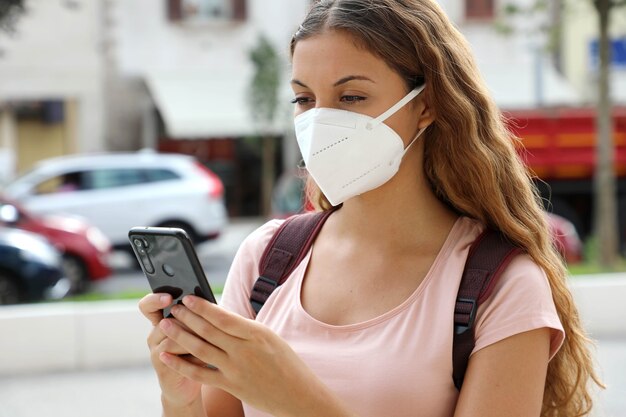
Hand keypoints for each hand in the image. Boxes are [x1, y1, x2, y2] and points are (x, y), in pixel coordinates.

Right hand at [138, 293, 203, 408]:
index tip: (169, 297)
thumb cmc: (196, 351)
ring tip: (208, 339)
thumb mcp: (196, 331)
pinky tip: (205, 356)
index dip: (155, 299)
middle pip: (167, 320)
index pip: (148, 306)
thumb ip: (197, 318)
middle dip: (187, 320)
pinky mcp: (161, 366)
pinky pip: (175, 357)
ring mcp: (155, 351)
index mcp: (162, 321)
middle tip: (203, 319)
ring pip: (172, 338)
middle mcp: (155, 334)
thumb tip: (210, 305)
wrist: (187, 383)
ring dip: (192, 338)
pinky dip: (193, 355)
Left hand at [158, 295, 354, 416]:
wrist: (298, 395)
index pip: (223, 317)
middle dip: (187, 317)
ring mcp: (236, 369)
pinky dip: (181, 364)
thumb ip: (245, 329)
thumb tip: (219, 316)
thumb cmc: (286, 363)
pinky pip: (200, 374)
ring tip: (165, 325)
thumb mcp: (269, 338)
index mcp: (256, 333)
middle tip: (172, 307)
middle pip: (208, 330)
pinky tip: (167, 356)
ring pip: (200, 349)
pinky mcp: (231, 386)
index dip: (202, 307)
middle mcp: (244, 350)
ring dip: (180, 336)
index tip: (187, 297)